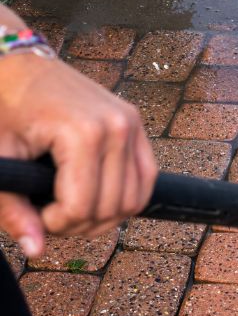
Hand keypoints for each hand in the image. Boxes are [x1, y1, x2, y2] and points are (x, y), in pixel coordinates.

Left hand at [0, 53, 156, 257]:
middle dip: (81, 224)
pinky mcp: (138, 127)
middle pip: (111, 207)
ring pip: (133, 200)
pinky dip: (125, 199)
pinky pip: (145, 180)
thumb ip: (13, 207)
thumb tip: (35, 250)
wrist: (20, 65)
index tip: (36, 214)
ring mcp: (133, 126)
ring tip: (73, 208)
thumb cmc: (4, 106)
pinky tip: (96, 197)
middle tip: (52, 216)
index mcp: (83, 132)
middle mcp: (117, 128)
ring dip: (105, 217)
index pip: (83, 205)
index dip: (58, 223)